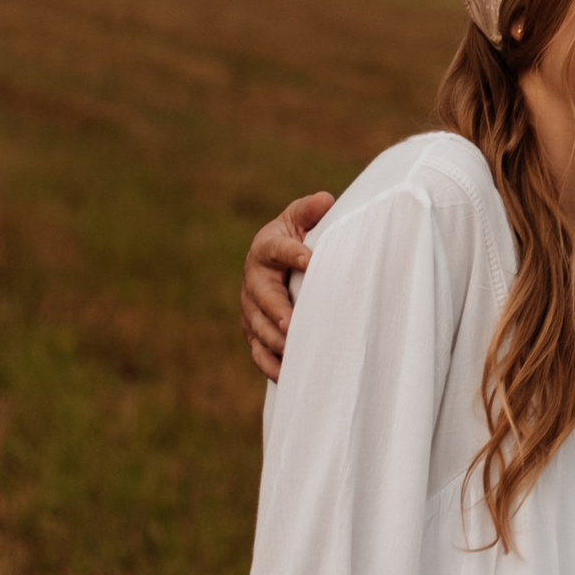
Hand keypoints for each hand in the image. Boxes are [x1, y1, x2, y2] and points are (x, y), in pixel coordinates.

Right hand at [243, 195, 333, 380]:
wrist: (277, 261)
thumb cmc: (296, 237)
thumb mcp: (301, 220)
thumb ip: (310, 211)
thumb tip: (323, 200)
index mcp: (266, 248)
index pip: (278, 249)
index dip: (293, 253)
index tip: (309, 259)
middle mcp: (253, 279)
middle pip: (263, 298)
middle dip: (277, 311)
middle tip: (292, 324)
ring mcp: (251, 308)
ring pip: (258, 328)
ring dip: (275, 341)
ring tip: (294, 350)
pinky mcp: (254, 331)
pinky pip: (258, 351)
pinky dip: (270, 364)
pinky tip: (288, 374)